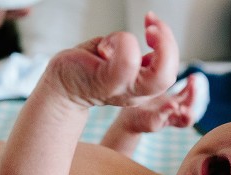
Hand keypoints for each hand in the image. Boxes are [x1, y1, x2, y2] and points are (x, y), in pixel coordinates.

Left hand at [46, 12, 178, 108]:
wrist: (61, 86)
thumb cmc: (88, 69)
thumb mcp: (119, 60)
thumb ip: (135, 54)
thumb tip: (147, 37)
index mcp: (141, 88)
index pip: (169, 71)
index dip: (168, 44)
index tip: (152, 23)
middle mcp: (135, 93)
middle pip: (168, 76)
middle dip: (169, 45)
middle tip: (152, 27)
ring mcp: (122, 90)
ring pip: (157, 77)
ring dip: (158, 44)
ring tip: (143, 29)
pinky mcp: (105, 82)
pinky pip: (126, 63)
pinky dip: (121, 43)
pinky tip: (105, 44)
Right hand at [118, 73, 199, 133]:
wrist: (130, 116)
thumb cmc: (138, 122)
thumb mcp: (150, 121)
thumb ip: (162, 114)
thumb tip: (175, 105)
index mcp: (171, 122)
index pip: (186, 121)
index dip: (188, 115)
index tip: (181, 108)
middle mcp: (175, 114)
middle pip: (189, 107)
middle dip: (193, 97)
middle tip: (193, 87)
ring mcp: (173, 104)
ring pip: (187, 97)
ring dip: (192, 88)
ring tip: (193, 78)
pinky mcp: (169, 96)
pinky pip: (182, 90)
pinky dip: (187, 84)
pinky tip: (189, 76)